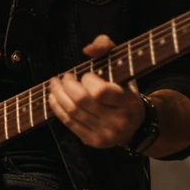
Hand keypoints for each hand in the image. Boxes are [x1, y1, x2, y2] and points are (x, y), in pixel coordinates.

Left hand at [48, 34, 145, 148]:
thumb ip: (106, 48)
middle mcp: (119, 121)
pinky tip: (53, 98)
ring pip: (73, 112)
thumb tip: (87, 50)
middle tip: (62, 77)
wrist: (136, 125)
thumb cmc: (125, 89)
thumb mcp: (123, 65)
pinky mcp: (94, 141)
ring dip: (58, 95)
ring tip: (54, 84)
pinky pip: (70, 123)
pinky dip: (57, 109)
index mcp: (129, 102)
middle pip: (81, 101)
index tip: (85, 75)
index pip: (100, 92)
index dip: (87, 80)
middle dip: (66, 85)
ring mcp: (106, 134)